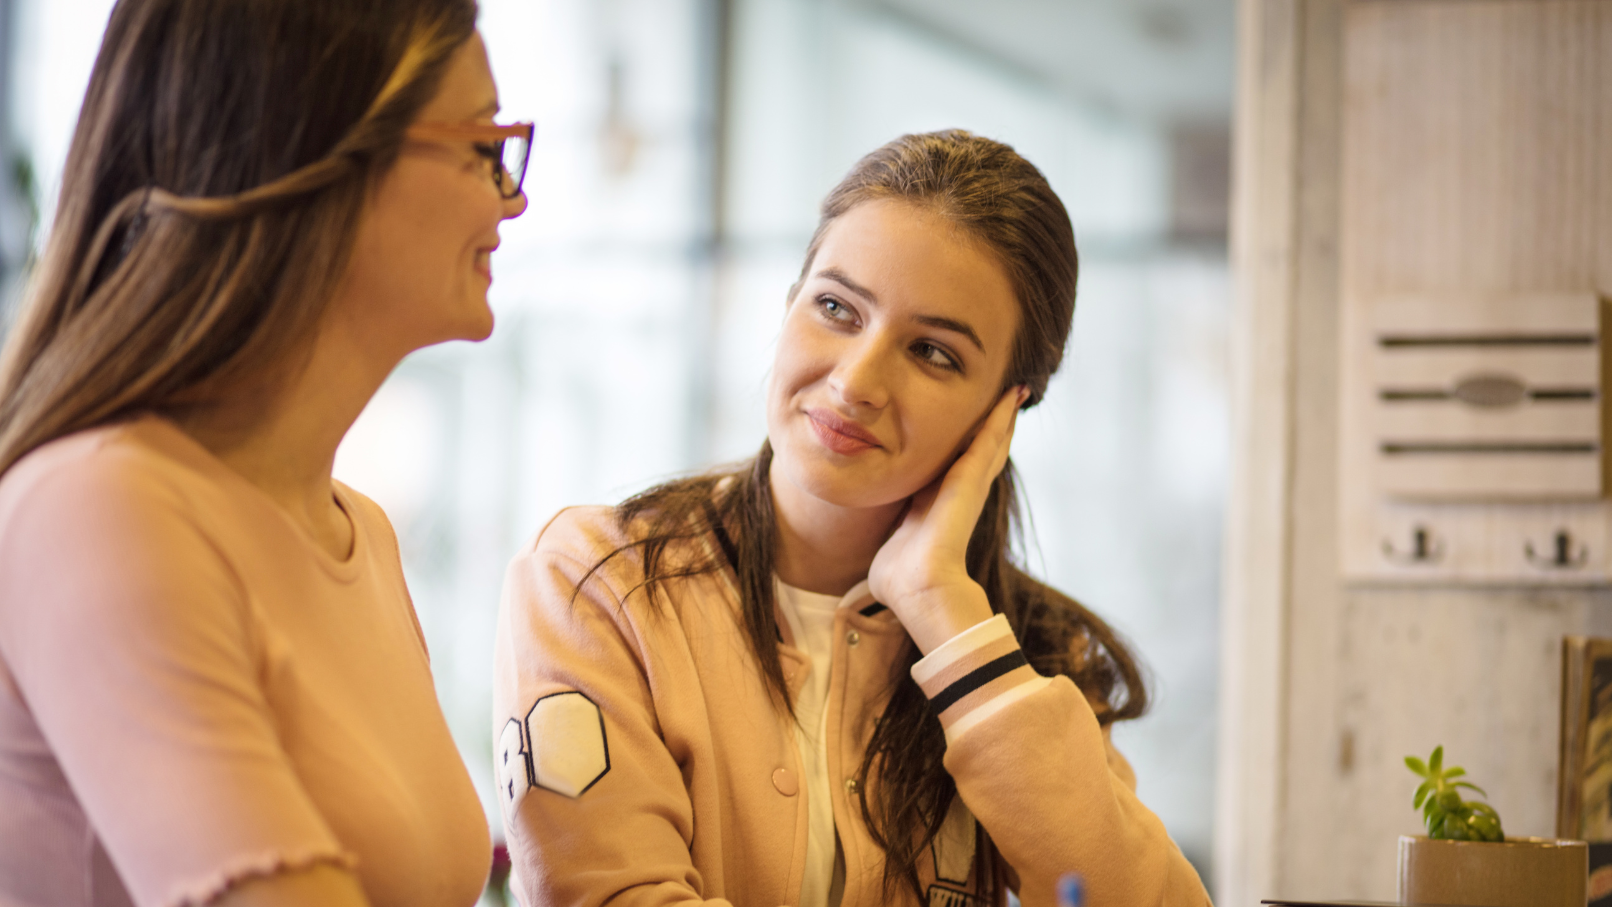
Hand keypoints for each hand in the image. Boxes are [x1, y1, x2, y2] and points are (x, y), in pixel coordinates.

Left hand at [868, 385, 1025, 653]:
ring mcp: (970, 486)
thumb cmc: (901, 579)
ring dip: (1002, 418)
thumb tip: (879, 558)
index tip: (970, 427)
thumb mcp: (891, 544)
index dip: (965, 447)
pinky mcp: (971, 480)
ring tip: (1014, 393)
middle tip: (1008, 399)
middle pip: (982, 452)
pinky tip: (1009, 397)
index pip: (954, 467)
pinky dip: (1000, 417)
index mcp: (936, 505)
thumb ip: (887, 538)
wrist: (919, 589)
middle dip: (993, 427)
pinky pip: (989, 440)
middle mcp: (958, 494)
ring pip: (991, 443)